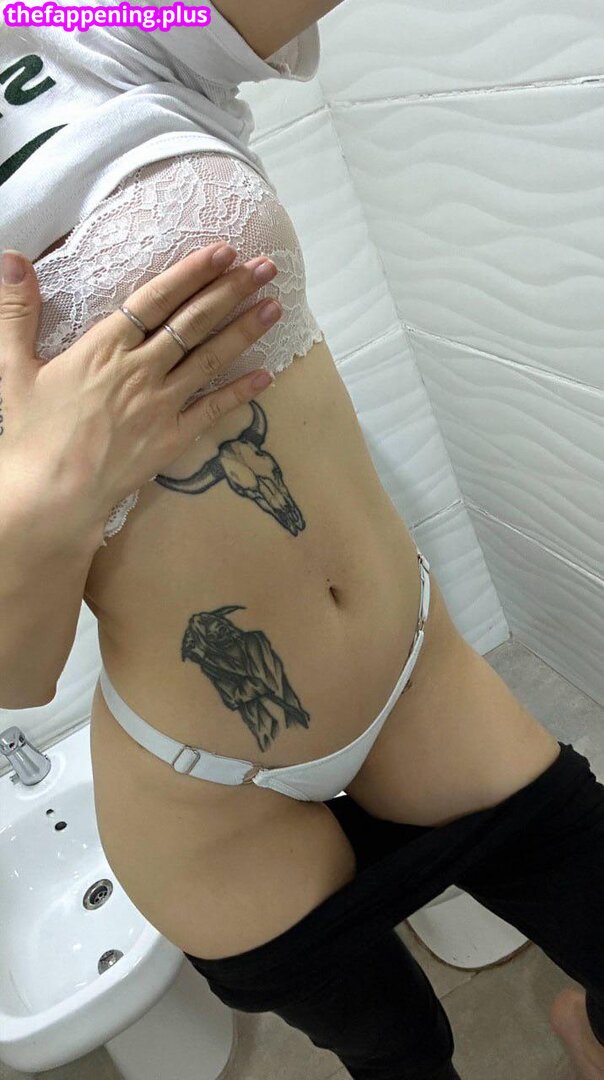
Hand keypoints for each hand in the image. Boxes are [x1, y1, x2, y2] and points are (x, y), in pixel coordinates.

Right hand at [0, 244, 280, 543]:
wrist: (52, 495)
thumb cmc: (31, 434)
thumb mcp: (12, 367)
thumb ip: (16, 311)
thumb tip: (12, 257)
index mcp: (105, 347)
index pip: (156, 298)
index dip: (192, 273)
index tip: (223, 252)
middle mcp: (141, 369)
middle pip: (194, 322)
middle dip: (232, 291)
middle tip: (266, 268)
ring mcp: (161, 404)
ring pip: (210, 359)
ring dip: (245, 331)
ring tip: (275, 307)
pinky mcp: (172, 438)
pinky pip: (213, 410)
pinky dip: (241, 392)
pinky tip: (267, 375)